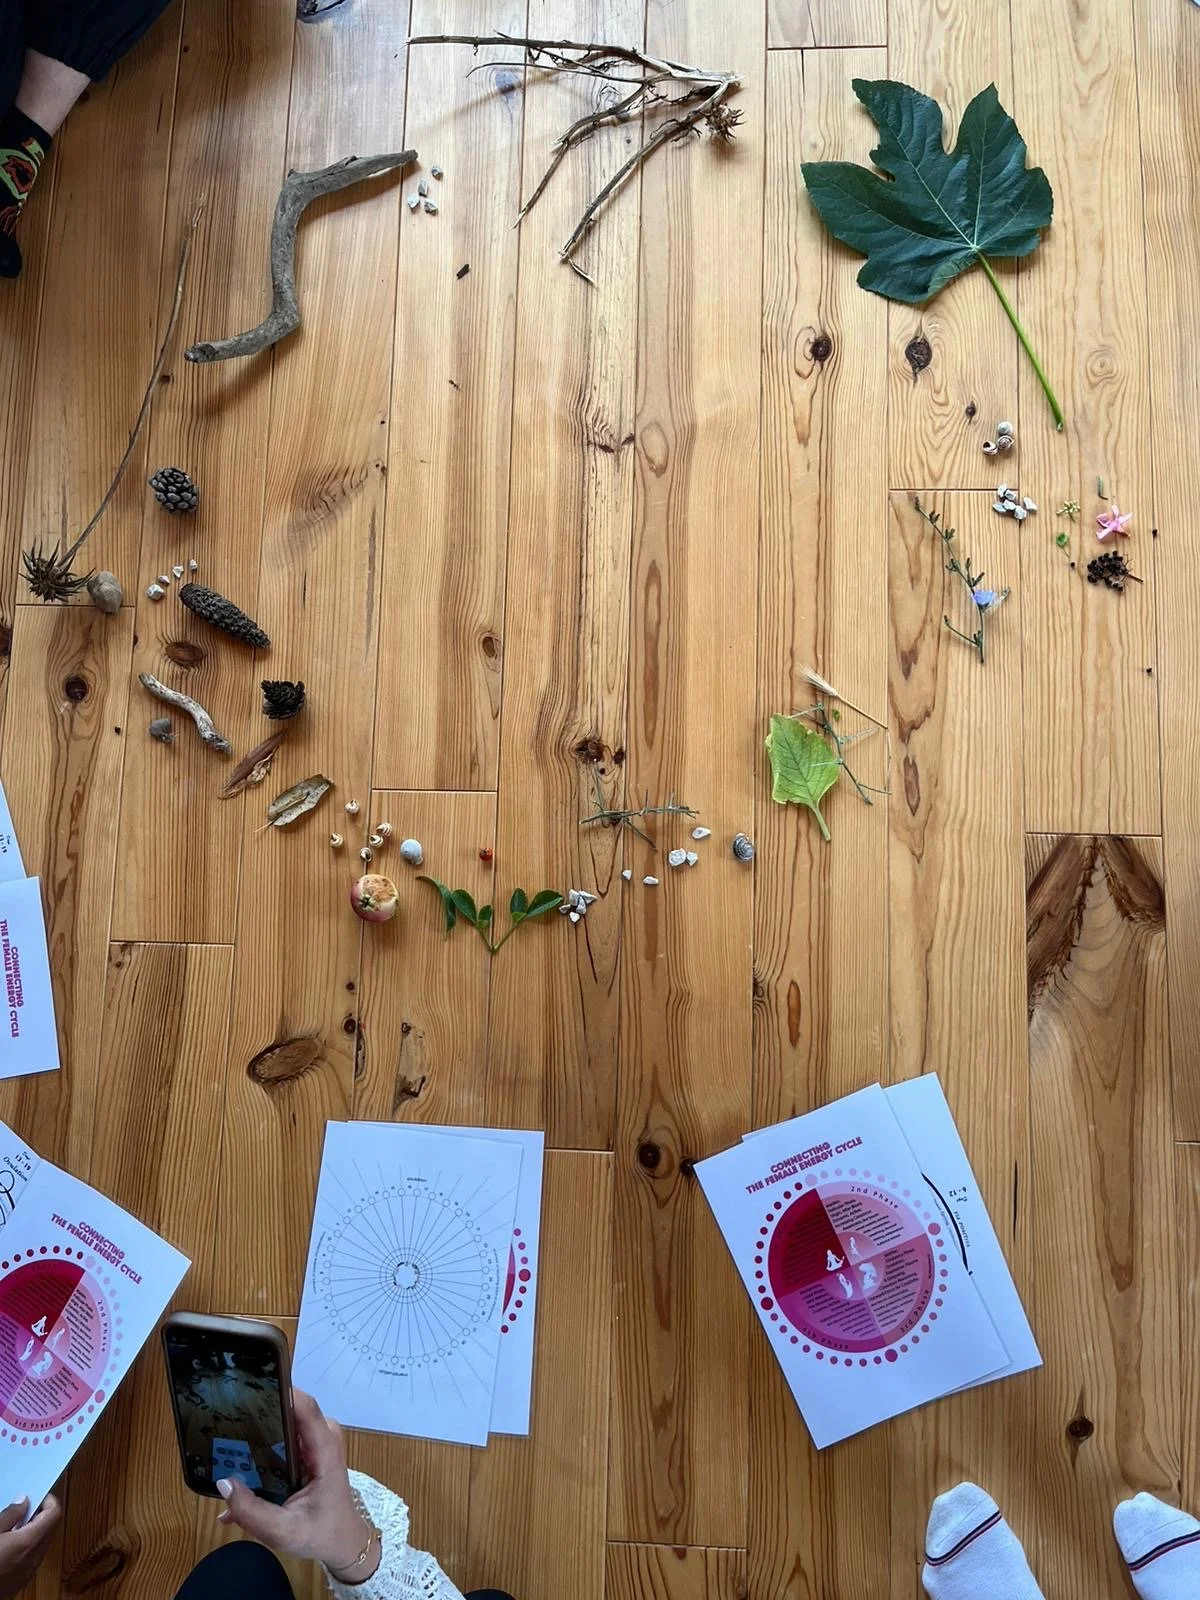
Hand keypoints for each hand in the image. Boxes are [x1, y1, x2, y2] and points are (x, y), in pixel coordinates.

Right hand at [0, 1496, 59, 1597]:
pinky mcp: (23, 1579)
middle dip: (40, 1515)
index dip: (48, 1501)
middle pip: (50, 1528)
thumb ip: (10, 1514)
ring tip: (13, 1527)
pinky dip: (28, 1547)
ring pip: (43, 1544)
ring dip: (34, 1532)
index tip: (37, 1495)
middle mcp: (34, 1557)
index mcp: (29, 1542)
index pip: (54, 1513)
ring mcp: (30, 1571)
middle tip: (23, 1509)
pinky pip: (34, 1557)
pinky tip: (10, 1545)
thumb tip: (23, 1501)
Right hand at [215, 1390, 377, 1582]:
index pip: (306, 1408)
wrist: (340, 1542)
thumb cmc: (320, 1534)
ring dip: (257, 1427)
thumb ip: (253, 1512)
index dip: (282, 1392)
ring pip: (283, 1421)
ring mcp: (313, 1442)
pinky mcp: (304, 1450)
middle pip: (290, 1409)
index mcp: (325, 1451)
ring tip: (223, 1435)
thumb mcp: (284, 1531)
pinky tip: (235, 1458)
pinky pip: (281, 1435)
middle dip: (260, 1409)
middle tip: (224, 1417)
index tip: (250, 1387)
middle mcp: (321, 1437)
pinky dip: (260, 1444)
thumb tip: (223, 1483)